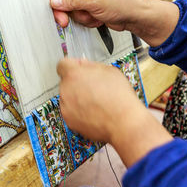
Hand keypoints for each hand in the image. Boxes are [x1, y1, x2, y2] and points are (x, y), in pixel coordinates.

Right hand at [48, 0, 179, 46]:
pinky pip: (79, 17)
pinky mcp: (89, 10)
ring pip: (71, 10)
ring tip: (93, 14)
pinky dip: (87, 21)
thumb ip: (72, 1)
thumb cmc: (123, 3)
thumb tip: (55, 1)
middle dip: (66, 11)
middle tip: (64, 19)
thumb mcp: (94, 1)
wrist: (134, 17)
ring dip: (81, 17)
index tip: (52, 4)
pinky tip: (97, 18)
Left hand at [57, 58, 172, 166]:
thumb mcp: (109, 71)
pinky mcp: (69, 121)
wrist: (123, 123)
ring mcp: (66, 107)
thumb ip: (91, 65)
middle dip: (77, 83)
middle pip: (66, 82)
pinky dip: (79, 112)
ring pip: (68, 98)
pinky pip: (71, 112)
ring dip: (77, 98)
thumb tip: (83, 64)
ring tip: (96, 102)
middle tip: (93, 87)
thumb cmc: (119, 97)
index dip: (72, 66)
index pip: (62, 64)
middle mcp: (66, 90)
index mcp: (73, 75)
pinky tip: (94, 112)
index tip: (79, 69)